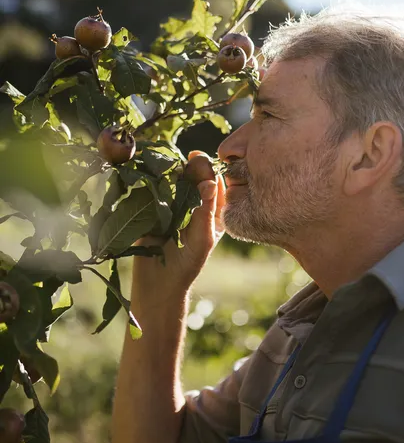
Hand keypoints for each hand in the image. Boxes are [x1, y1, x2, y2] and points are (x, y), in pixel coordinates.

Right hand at [135, 150, 225, 294]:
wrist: (157, 283)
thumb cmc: (186, 264)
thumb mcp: (202, 238)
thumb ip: (206, 211)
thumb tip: (210, 182)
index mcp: (213, 211)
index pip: (213, 182)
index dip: (207, 168)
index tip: (197, 159)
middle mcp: (194, 205)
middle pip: (193, 177)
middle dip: (187, 167)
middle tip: (181, 160)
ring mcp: (173, 205)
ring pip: (174, 181)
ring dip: (169, 171)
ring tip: (165, 166)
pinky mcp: (153, 208)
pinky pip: (154, 190)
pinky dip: (153, 181)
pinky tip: (150, 174)